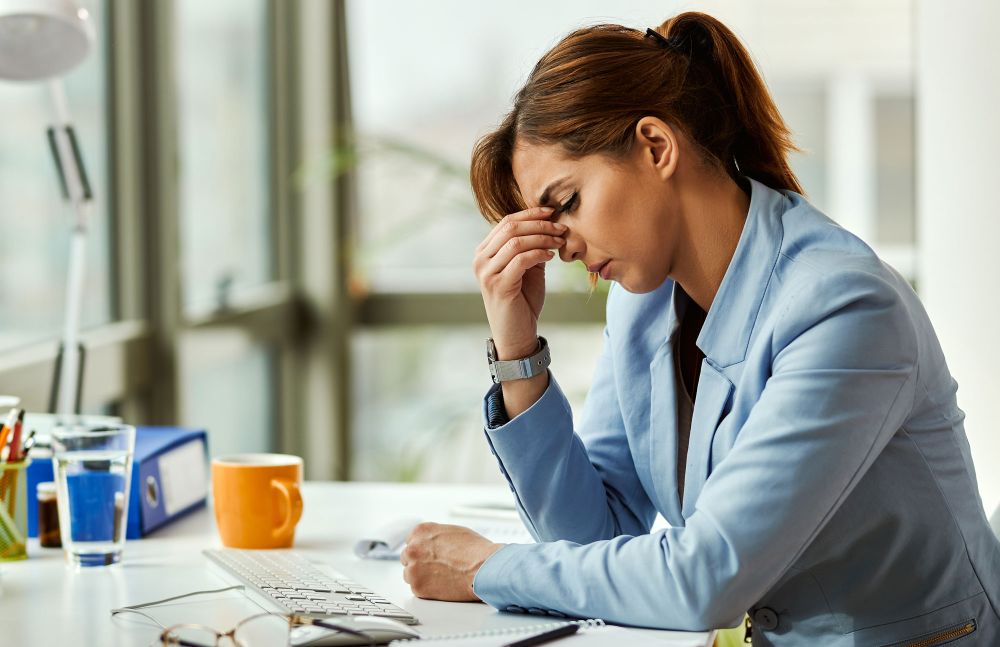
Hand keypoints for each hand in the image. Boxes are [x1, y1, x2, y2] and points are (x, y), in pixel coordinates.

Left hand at [400, 522, 502, 601]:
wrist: (483, 568)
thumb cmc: (475, 550)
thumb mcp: (453, 532)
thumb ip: (436, 537)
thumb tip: (434, 543)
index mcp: (421, 531)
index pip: (411, 541)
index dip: (421, 550)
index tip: (427, 555)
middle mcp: (413, 548)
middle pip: (407, 558)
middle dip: (418, 563)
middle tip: (434, 568)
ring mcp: (413, 568)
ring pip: (410, 575)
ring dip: (421, 577)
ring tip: (441, 578)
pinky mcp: (418, 587)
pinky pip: (417, 589)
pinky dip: (427, 589)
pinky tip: (443, 585)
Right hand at [473, 207, 566, 358]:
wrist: (516, 335)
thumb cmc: (522, 301)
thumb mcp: (528, 269)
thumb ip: (531, 247)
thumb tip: (548, 224)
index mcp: (484, 252)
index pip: (507, 222)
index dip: (531, 213)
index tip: (553, 212)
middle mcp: (480, 260)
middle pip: (511, 228)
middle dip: (540, 224)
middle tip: (561, 228)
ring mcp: (487, 272)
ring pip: (516, 242)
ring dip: (542, 238)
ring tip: (560, 241)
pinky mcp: (498, 285)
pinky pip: (521, 260)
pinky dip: (539, 253)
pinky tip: (551, 257)